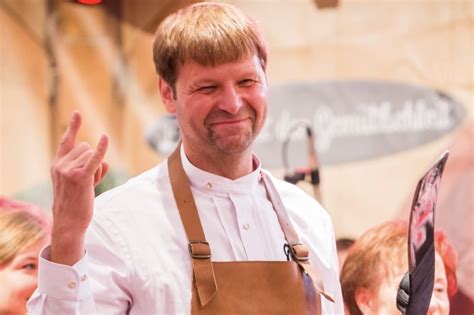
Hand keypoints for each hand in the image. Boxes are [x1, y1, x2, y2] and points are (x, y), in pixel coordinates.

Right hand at [50, 112, 108, 264]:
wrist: (68, 222)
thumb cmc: (75, 202)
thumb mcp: (78, 182)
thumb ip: (90, 169)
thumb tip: (106, 161)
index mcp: (58, 164)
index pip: (66, 141)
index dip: (73, 127)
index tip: (78, 113)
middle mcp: (61, 164)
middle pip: (87, 148)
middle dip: (93, 161)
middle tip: (87, 182)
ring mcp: (70, 170)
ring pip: (93, 155)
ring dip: (98, 169)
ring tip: (89, 185)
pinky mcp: (81, 177)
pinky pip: (94, 158)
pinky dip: (101, 148)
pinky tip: (105, 138)